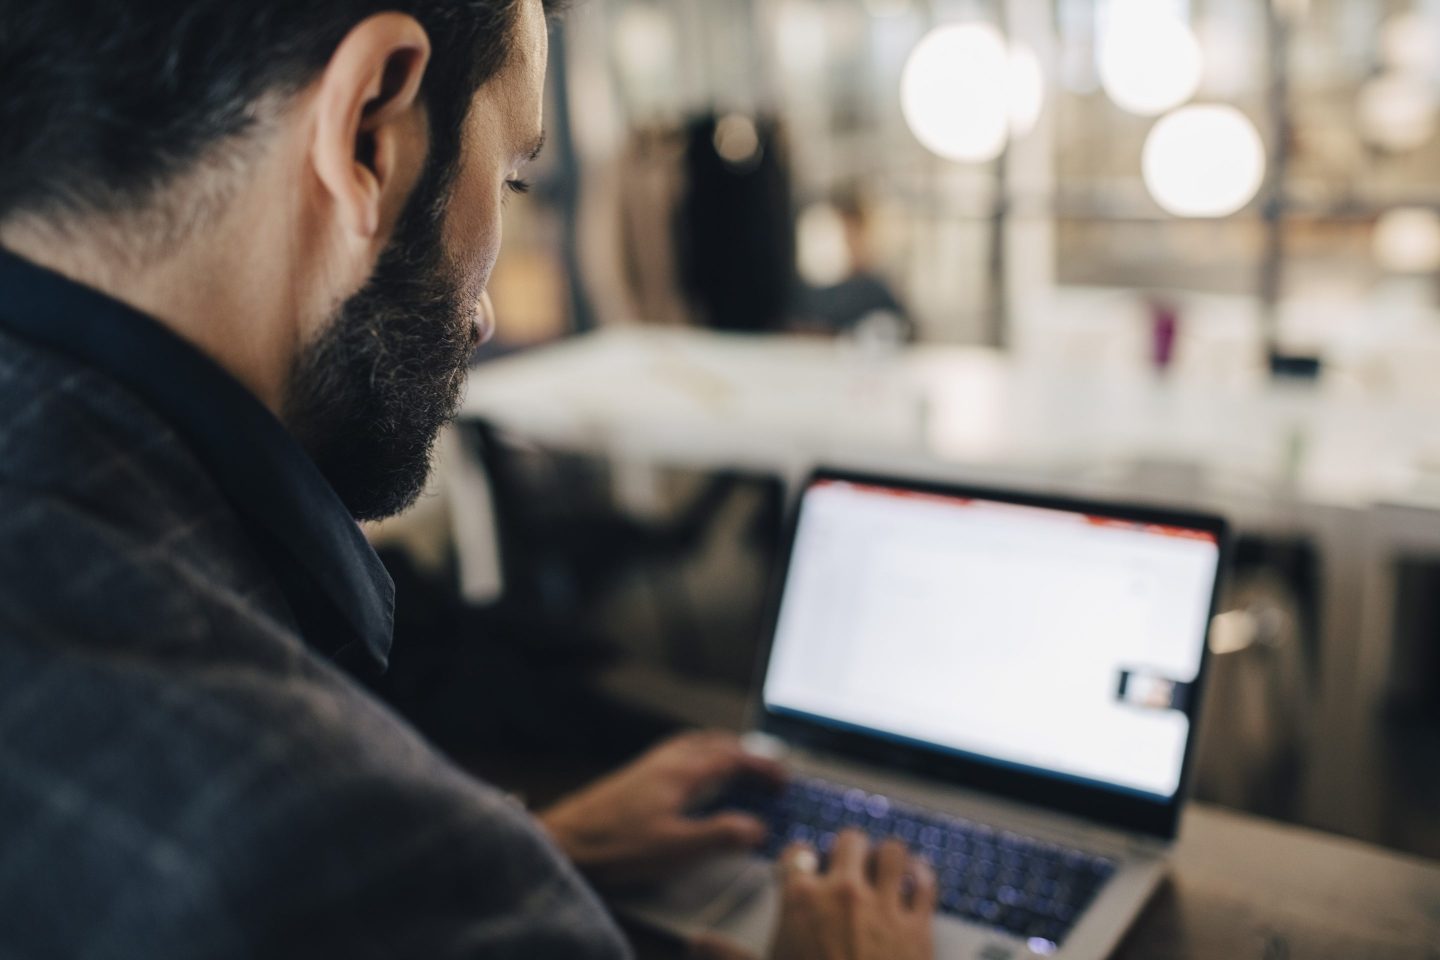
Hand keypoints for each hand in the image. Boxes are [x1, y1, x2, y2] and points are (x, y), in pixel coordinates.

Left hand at [538, 730, 784, 888]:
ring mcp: (648, 765)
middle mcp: (666, 761)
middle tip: (765, 769)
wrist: (565, 841)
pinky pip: (676, 752)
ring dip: (720, 748)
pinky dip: (697, 754)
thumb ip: (719, 834)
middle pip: (714, 742)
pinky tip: (690, 775)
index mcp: (681, 772)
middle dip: (744, 751)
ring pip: (693, 743)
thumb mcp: (676, 848)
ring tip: (735, 763)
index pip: (732, 757)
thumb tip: (755, 826)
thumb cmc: (615, 846)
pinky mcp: (634, 776)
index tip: (781, 777)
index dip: (761, 764)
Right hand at [745, 830, 934, 959]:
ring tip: (884, 863)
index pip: (798, 854)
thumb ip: (727, 954)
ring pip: (891, 851)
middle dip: (847, 848)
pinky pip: (925, 883)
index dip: (801, 858)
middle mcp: (843, 891)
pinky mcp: (917, 925)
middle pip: (848, 841)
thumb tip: (696, 942)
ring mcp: (884, 905)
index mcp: (801, 900)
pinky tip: (917, 878)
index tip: (804, 865)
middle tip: (847, 862)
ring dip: (887, 855)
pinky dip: (922, 876)